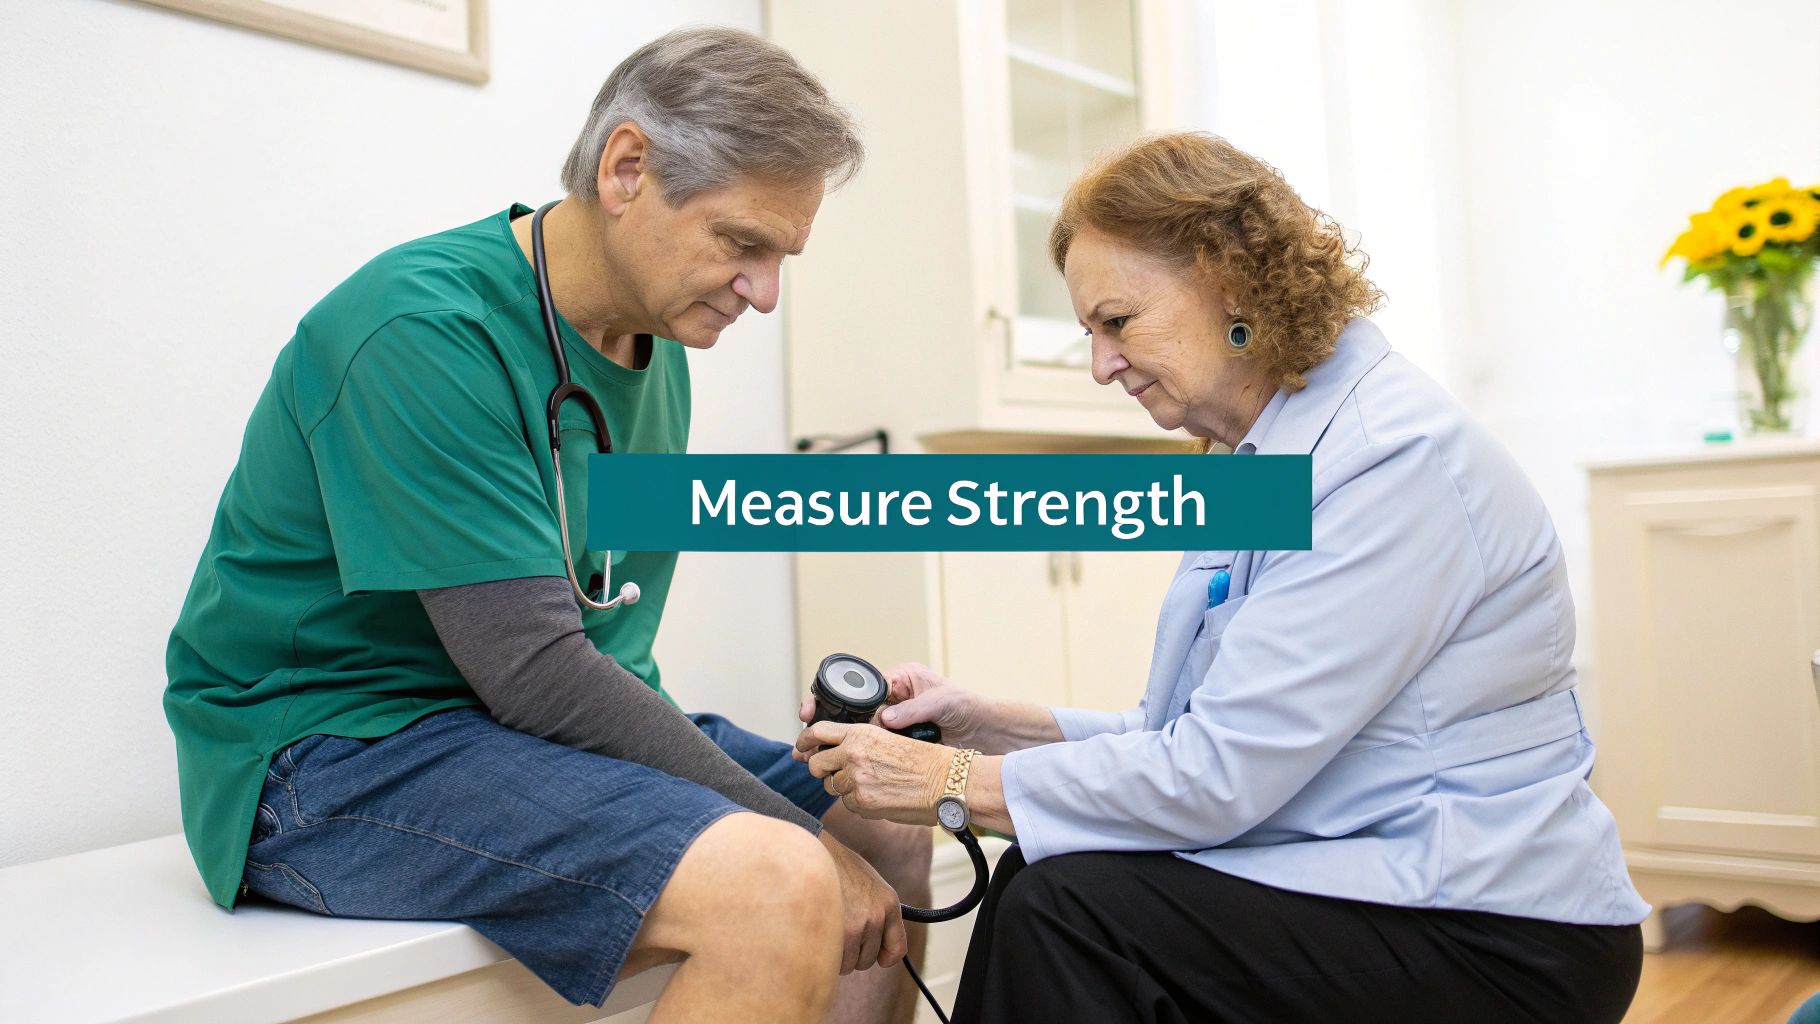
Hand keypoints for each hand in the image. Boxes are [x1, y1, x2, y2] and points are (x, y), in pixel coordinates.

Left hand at [793, 721, 949, 826]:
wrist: (946, 782)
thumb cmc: (924, 760)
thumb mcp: (888, 739)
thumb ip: (858, 744)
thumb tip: (833, 755)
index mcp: (860, 733)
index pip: (817, 731)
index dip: (804, 740)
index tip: (801, 746)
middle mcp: (852, 754)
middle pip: (816, 763)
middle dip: (821, 769)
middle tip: (833, 773)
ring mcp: (855, 780)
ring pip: (832, 787)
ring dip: (845, 788)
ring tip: (872, 785)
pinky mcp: (862, 803)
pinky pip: (849, 804)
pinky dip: (859, 803)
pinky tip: (881, 797)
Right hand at [795, 661, 992, 746]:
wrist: (985, 729)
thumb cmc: (965, 705)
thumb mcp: (941, 701)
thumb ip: (913, 709)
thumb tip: (885, 719)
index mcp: (895, 681)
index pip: (853, 689)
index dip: (828, 700)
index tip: (810, 712)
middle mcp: (888, 699)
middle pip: (846, 712)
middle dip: (821, 726)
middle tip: (802, 741)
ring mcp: (890, 721)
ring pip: (852, 732)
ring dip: (830, 745)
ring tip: (808, 758)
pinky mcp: (895, 741)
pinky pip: (868, 748)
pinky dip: (851, 757)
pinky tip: (835, 769)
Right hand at [818, 831, 907, 973]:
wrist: (812, 849)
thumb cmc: (835, 866)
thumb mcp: (867, 882)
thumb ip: (876, 910)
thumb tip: (882, 951)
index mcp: (889, 903)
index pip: (897, 948)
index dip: (885, 957)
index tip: (878, 959)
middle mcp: (876, 916)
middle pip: (867, 959)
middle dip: (853, 954)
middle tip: (839, 935)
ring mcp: (857, 925)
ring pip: (849, 963)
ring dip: (837, 956)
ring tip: (826, 932)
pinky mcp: (836, 931)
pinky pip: (833, 961)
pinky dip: (824, 956)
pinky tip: (817, 936)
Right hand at [878, 662, 992, 748]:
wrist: (983, 730)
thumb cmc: (965, 706)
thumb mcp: (937, 703)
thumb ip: (910, 710)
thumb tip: (884, 718)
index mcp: (905, 677)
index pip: (876, 689)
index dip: (872, 705)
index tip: (873, 722)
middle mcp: (900, 695)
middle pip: (874, 710)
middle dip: (878, 725)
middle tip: (884, 738)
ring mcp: (903, 716)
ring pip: (880, 729)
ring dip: (887, 738)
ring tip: (894, 746)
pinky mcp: (907, 734)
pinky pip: (891, 742)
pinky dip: (894, 748)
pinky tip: (899, 753)